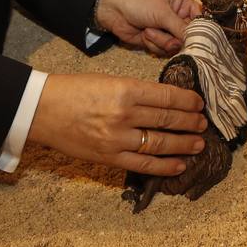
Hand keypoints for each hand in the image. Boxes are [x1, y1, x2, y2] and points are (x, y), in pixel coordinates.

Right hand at [27, 73, 206, 175]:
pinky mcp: (109, 158)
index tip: (198, 103)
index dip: (187, 101)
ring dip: (183, 144)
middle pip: (168, 120)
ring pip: (160, 143)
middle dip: (190, 122)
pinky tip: (179, 164)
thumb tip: (166, 101)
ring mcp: (117, 139)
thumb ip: (136, 91)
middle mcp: (124, 114)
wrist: (43, 110)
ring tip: (198, 143)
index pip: (167, 96)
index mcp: (125, 89)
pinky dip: (164, 166)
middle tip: (203, 123)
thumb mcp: (109, 80)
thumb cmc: (75, 90)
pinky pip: (143, 165)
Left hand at [95, 0, 200, 54]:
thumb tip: (195, 41)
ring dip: (161, 41)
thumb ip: (180, 28)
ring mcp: (167, 31)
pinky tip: (144, 34)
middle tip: (166, 33)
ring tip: (149, 29)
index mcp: (183, 4)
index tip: (197, 39)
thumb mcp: (163, 12)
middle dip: (176, 38)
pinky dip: (153, 44)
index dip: (200, 31)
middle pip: (188, 37)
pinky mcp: (157, 42)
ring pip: (175, 46)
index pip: (200, 20)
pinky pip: (163, 51)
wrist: (113, 10)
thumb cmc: (139, 2)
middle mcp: (178, 18)